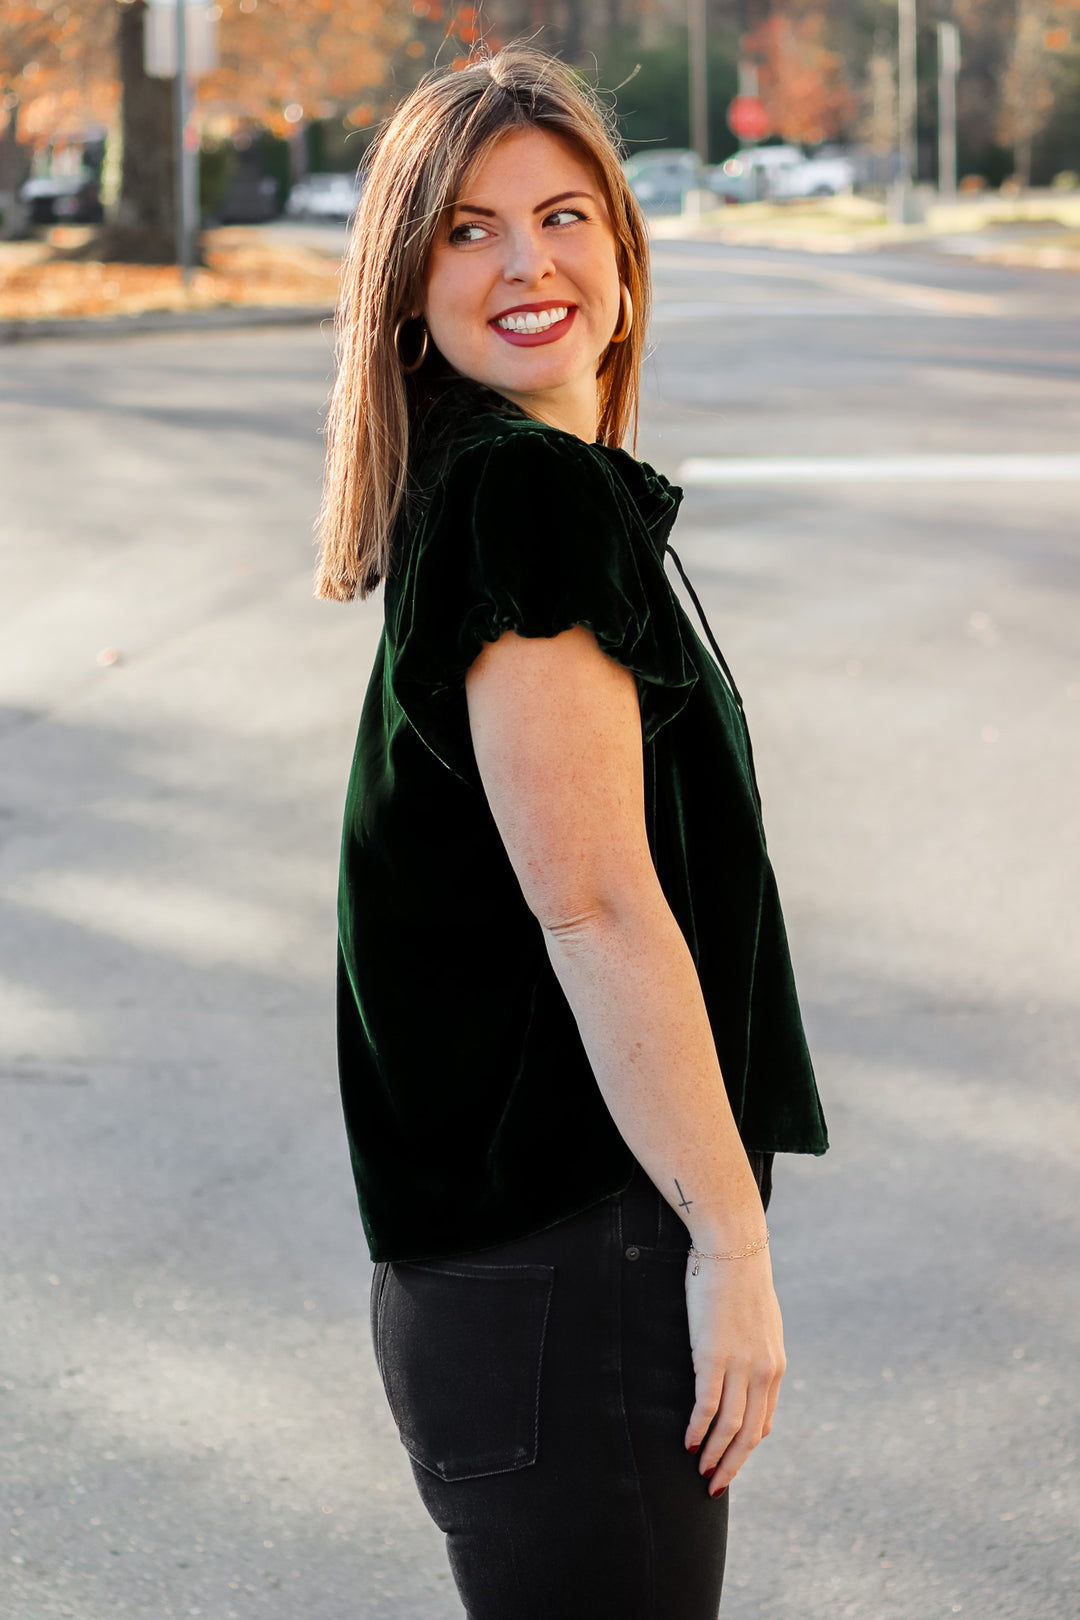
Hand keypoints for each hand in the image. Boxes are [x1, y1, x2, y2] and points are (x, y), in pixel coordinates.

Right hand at [683, 1249, 785, 1493]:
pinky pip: (707, 1405)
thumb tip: (744, 1372)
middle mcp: (762, 1371)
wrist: (734, 1249)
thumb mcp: (760, 1323)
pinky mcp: (713, 1356)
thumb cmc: (741, 1281)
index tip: (729, 1463)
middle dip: (732, 1465)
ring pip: (729, 1425)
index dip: (746, 1448)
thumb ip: (756, 1352)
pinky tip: (688, 1441)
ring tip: (700, 1471)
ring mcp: (739, 1365)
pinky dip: (699, 1429)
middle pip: (749, 1434)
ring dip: (714, 1454)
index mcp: (774, 1365)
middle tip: (714, 1486)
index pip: (763, 1421)